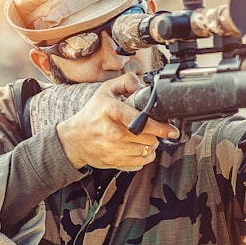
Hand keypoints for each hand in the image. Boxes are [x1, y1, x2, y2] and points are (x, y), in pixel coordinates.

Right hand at [56, 73, 178, 170]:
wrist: (73, 140)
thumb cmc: (92, 114)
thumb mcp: (105, 91)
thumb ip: (126, 82)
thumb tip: (143, 86)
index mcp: (112, 111)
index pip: (143, 122)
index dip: (161, 127)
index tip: (172, 130)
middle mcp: (113, 132)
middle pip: (149, 138)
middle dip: (155, 134)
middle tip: (150, 129)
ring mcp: (114, 150)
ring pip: (147, 151)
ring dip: (150, 145)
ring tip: (142, 137)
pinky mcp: (115, 163)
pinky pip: (140, 163)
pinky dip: (143, 156)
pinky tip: (137, 148)